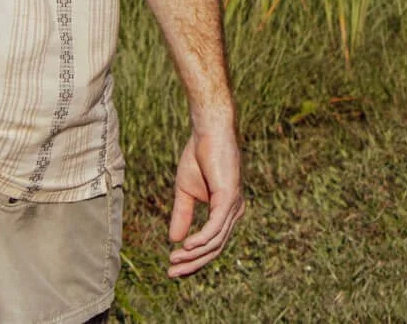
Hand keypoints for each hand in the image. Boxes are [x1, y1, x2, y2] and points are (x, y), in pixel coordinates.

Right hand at [166, 122, 243, 277]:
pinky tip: (186, 247)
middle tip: (172, 274)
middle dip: (193, 264)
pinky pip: (215, 227)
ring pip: (215, 241)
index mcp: (225, 211)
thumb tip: (174, 240)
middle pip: (215, 248)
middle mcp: (234, 211)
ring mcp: (233, 205)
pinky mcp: (228, 197)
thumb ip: (182, 215)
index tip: (174, 269)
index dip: (194, 260)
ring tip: (174, 261)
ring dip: (194, 255)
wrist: (207, 132)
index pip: (213, 244)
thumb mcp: (185, 192)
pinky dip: (201, 240)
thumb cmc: (198, 157)